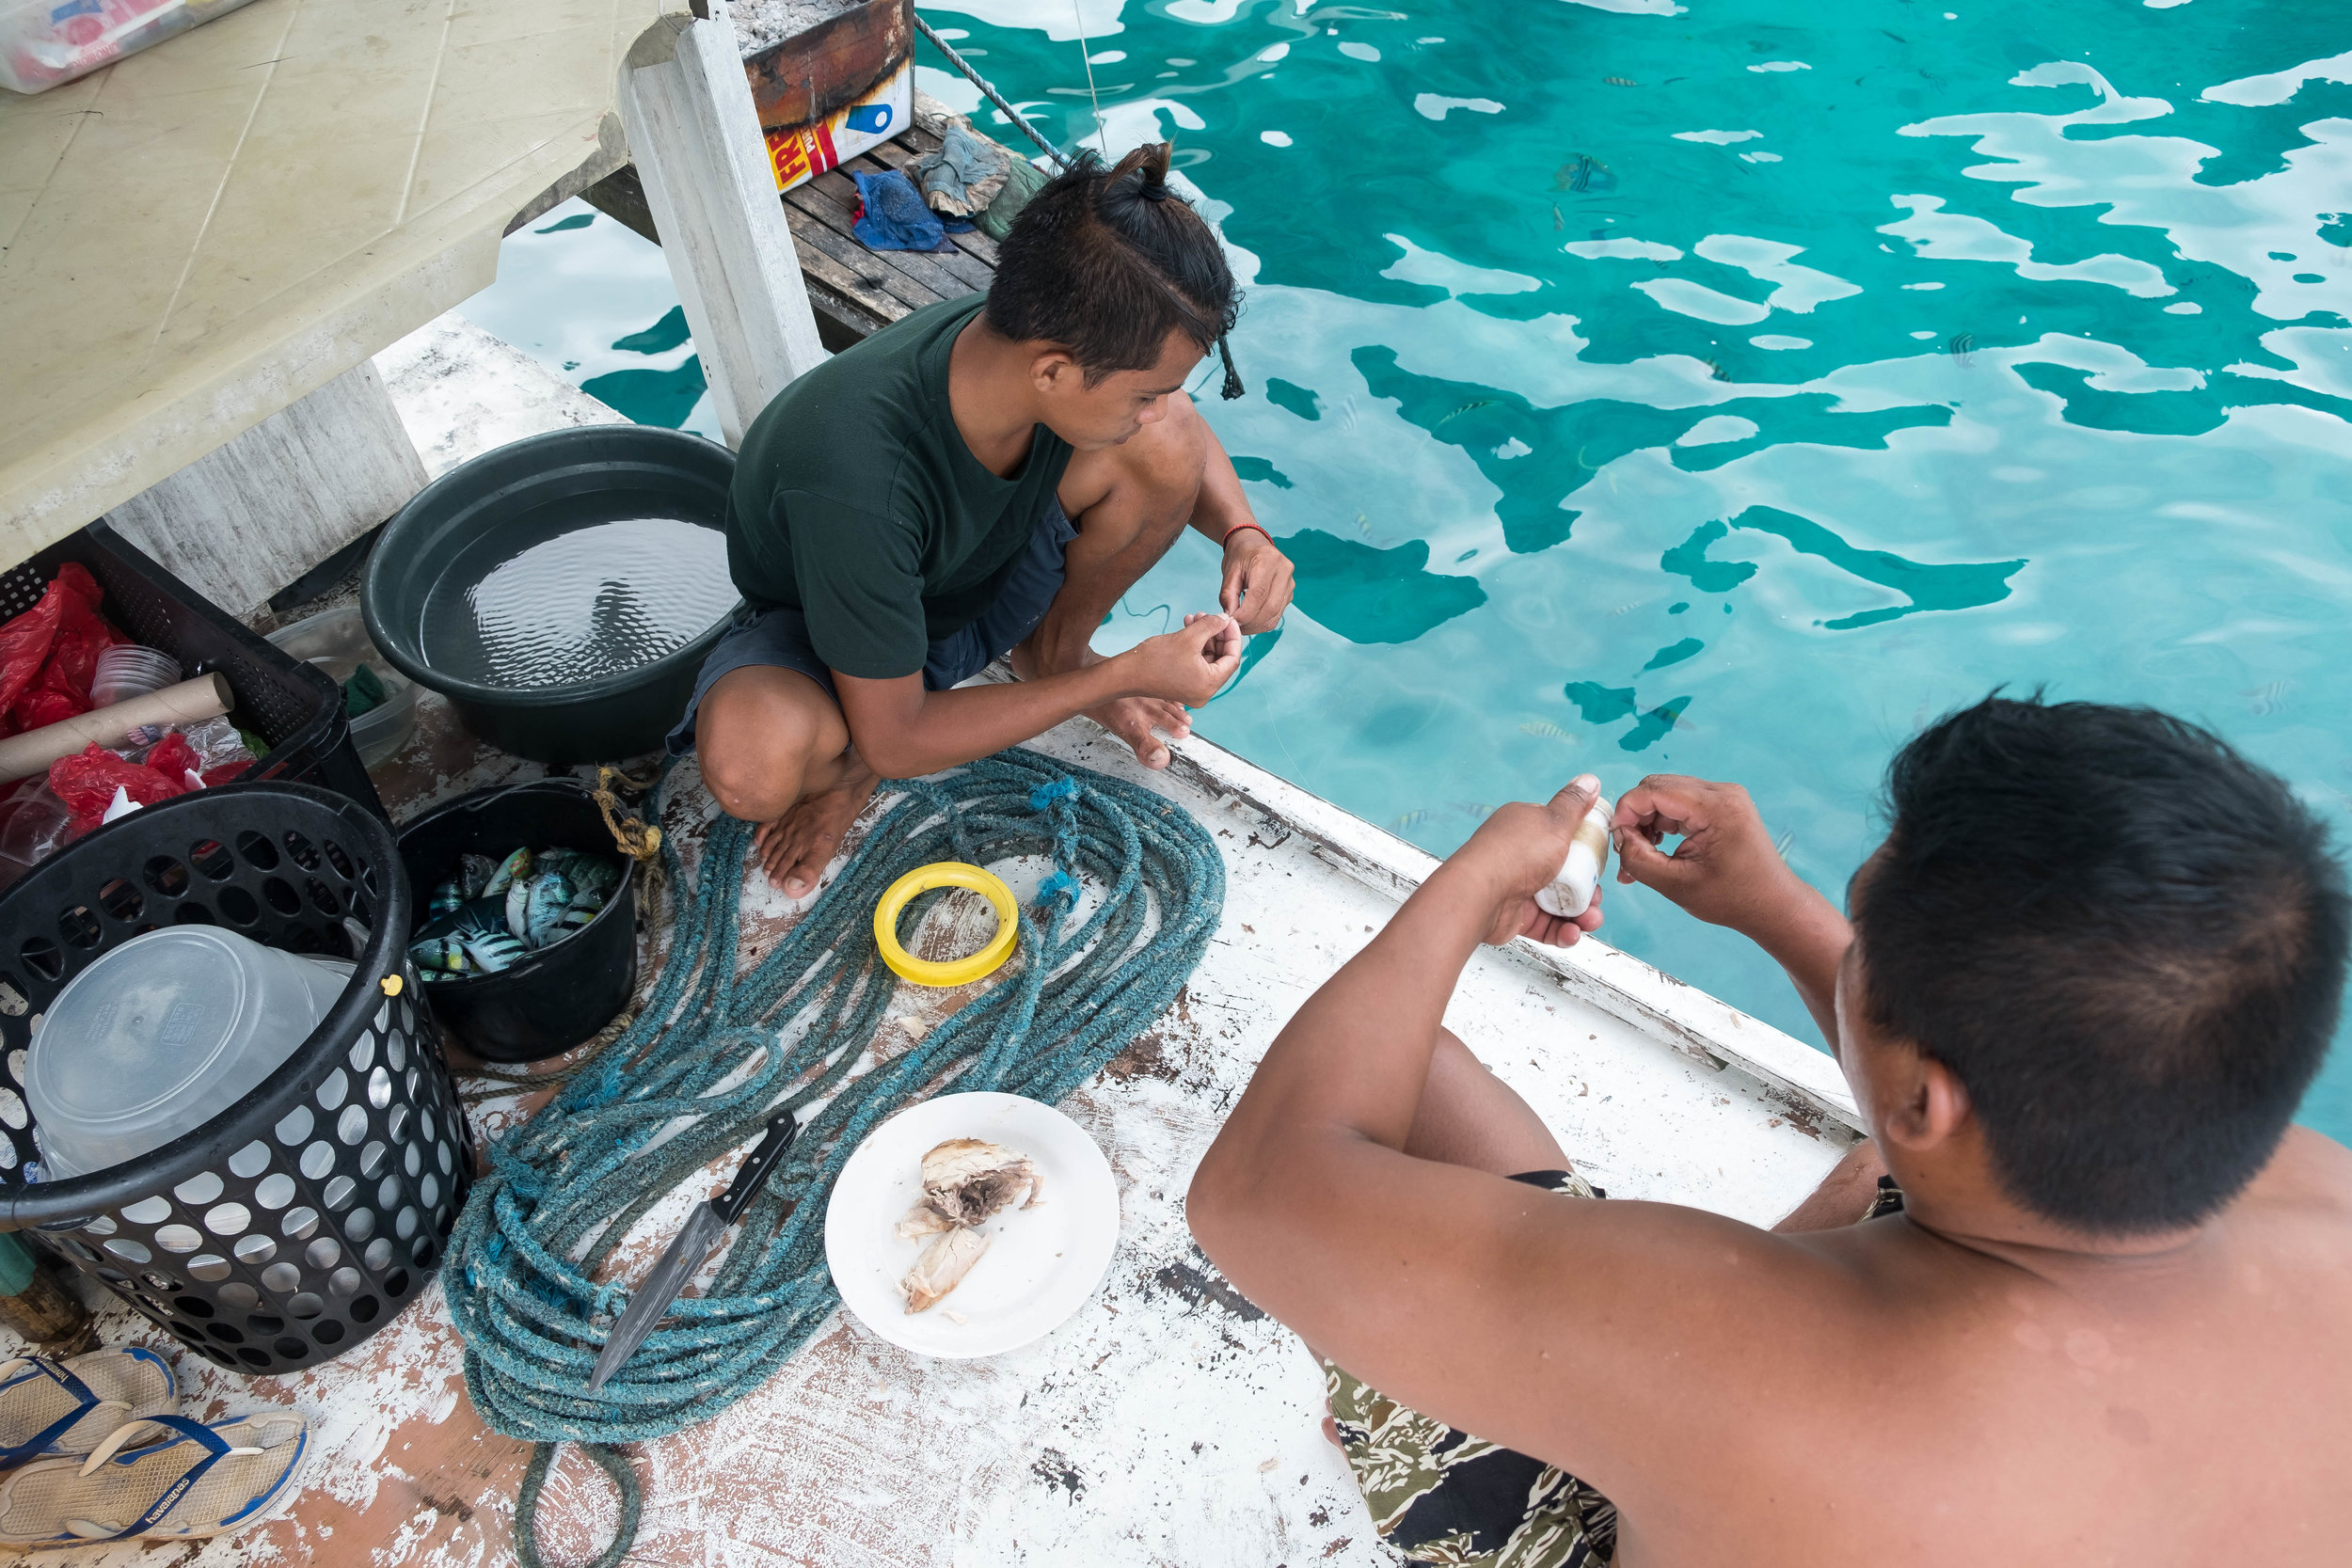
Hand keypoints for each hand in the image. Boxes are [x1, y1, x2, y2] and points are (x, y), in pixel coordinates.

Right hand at [1122, 612, 1243, 708]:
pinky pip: (1196, 663)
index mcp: (1209, 685)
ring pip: (1207, 659)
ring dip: (1204, 637)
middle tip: (1210, 616)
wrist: (1126, 674)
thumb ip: (1210, 626)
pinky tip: (1188, 627)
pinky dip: (1194, 646)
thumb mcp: (1188, 637)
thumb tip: (1225, 619)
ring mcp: (1193, 690)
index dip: (1232, 636)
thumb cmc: (1155, 659)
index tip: (1229, 620)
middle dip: (1216, 634)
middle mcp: (1204, 692)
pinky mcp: (1183, 685)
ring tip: (1195, 617)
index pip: (1232, 658)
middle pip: (1220, 659)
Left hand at [1219, 527, 1294, 633]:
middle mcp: (1284, 570)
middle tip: (1235, 627)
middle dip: (1251, 623)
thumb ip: (1228, 595)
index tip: (1231, 621)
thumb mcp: (1229, 571)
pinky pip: (1278, 614)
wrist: (1253, 543)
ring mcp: (1290, 582)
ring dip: (1257, 626)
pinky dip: (1263, 622)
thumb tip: (1231, 617)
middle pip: (1270, 608)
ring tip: (1241, 626)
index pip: (1259, 594)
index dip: (1245, 613)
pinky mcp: (1290, 592)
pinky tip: (1250, 621)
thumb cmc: (1240, 555)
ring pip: (1275, 614)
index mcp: (1267, 560)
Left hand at [1442, 775, 1608, 948]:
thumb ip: (1574, 804)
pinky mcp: (1515, 915)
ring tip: (1589, 920)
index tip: (1598, 860)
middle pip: (1565, 873)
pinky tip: (1570, 932)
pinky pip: (1545, 925)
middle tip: (1595, 897)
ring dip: (1580, 914)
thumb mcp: (1554, 822)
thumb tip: (1589, 780)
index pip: (1562, 835)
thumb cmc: (1515, 855)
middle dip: (1587, 889)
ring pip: (1559, 902)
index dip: (1584, 849)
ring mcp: (1517, 886)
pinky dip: (1561, 931)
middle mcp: (1520, 856)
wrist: (1479, 896)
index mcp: (1526, 827)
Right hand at [1612, 775, 1801, 935]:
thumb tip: (1619, 838)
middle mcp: (1722, 793)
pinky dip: (1663, 823)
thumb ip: (1639, 859)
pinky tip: (1658, 848)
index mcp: (1716, 808)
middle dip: (1636, 817)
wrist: (1773, 905)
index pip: (1654, 791)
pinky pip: (1681, 803)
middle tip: (1627, 850)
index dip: (1626, 812)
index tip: (1615, 840)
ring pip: (1666, 794)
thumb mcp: (1676, 885)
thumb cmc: (1734, 899)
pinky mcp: (1722, 805)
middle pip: (1658, 787)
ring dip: (1648, 821)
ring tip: (1643, 854)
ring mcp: (1724, 796)